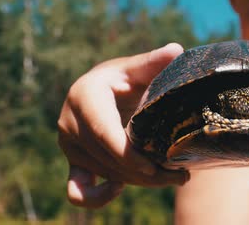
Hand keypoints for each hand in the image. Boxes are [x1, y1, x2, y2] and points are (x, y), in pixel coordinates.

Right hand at [57, 43, 188, 208]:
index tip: (155, 167)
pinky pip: (76, 190)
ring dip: (137, 182)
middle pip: (106, 158)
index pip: (103, 132)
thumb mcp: (138, 68)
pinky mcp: (71, 161)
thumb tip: (176, 50)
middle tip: (180, 176)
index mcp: (84, 96)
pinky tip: (119, 188)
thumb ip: (155, 61)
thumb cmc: (127, 78)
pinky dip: (96, 198)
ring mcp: (68, 145)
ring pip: (102, 174)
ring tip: (172, 178)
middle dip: (144, 172)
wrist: (108, 90)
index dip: (127, 153)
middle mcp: (69, 122)